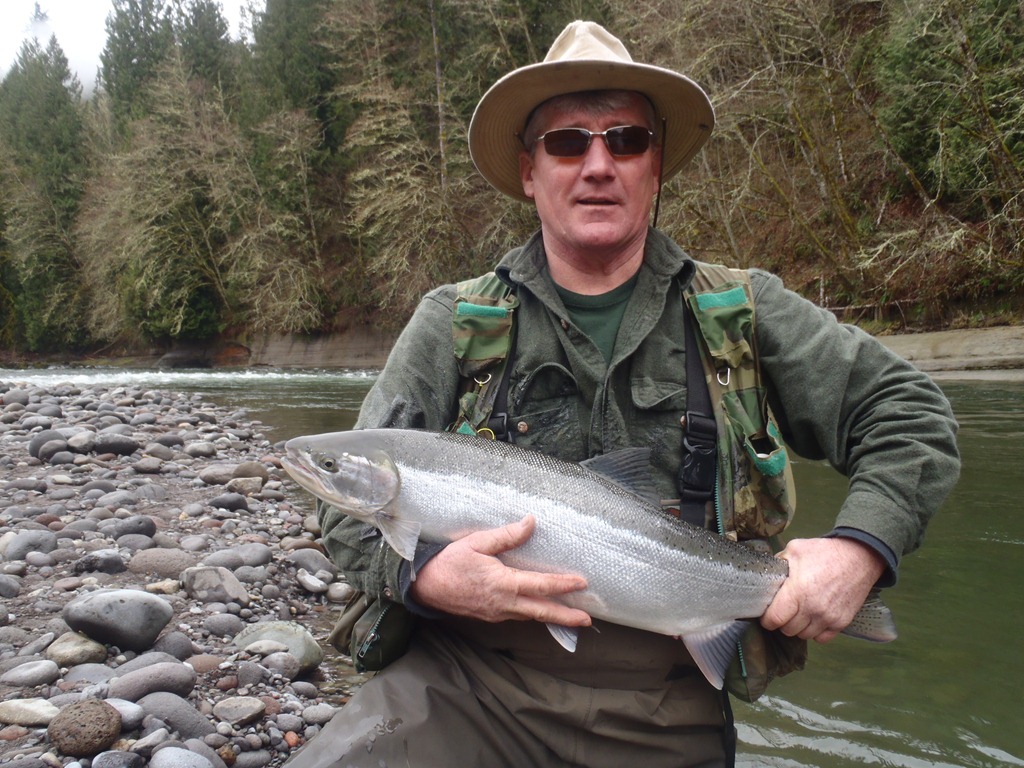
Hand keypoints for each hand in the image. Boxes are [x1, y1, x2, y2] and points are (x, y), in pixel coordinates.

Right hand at [409, 515, 590, 626]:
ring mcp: (497, 613)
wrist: (425, 587)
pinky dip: (533, 615)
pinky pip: (517, 617)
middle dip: (566, 617)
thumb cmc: (450, 562)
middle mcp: (504, 603)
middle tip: (588, 620)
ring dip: (552, 617)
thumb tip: (531, 522)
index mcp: (503, 583)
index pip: (540, 585)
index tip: (582, 583)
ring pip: (530, 616)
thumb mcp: (477, 542)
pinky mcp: (490, 617)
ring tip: (572, 617)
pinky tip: (539, 610)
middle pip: (541, 611)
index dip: (563, 584)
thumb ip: (506, 536)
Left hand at [760, 537, 885, 642]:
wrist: (858, 558)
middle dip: (782, 622)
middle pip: (787, 630)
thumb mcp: (795, 549)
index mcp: (798, 591)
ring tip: (799, 613)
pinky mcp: (841, 622)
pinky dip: (815, 632)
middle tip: (784, 610)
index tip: (766, 615)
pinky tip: (813, 618)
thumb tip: (768, 574)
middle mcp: (812, 608)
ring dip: (798, 627)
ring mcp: (828, 618)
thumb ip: (778, 562)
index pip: (775, 619)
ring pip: (804, 635)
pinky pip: (822, 638)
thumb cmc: (825, 552)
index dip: (767, 619)